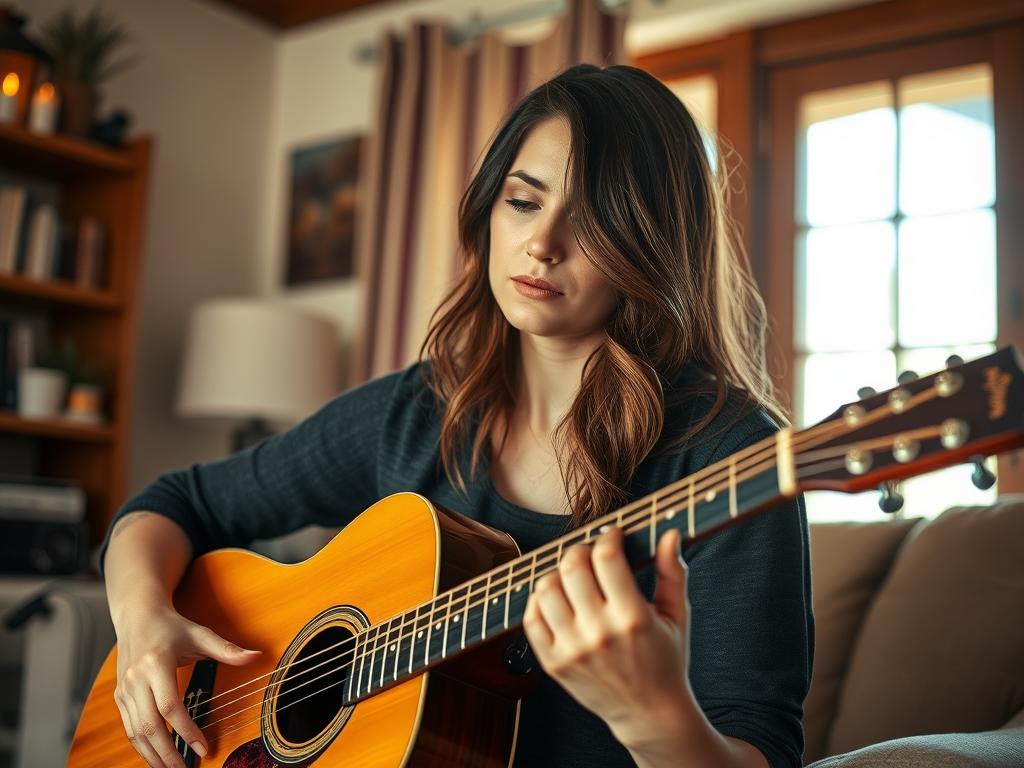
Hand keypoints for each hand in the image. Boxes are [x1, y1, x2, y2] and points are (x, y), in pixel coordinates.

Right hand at [113, 603, 261, 766]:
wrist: (137, 616)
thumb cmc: (171, 627)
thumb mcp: (200, 635)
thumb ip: (227, 649)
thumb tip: (257, 655)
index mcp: (156, 664)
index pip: (170, 706)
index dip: (187, 730)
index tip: (203, 747)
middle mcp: (136, 679)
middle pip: (149, 726)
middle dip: (167, 752)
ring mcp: (124, 689)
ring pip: (135, 732)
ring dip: (152, 755)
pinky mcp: (119, 696)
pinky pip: (128, 727)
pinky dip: (141, 746)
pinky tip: (156, 756)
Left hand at [522, 526, 693, 744]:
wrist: (649, 714)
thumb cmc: (666, 660)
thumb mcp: (676, 616)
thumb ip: (673, 573)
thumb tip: (670, 534)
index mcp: (633, 619)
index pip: (607, 559)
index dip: (608, 538)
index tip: (613, 535)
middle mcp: (599, 634)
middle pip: (572, 568)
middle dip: (580, 549)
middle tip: (590, 552)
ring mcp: (572, 651)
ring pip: (546, 590)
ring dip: (557, 572)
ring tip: (572, 575)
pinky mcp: (553, 664)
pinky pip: (531, 619)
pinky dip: (539, 600)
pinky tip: (557, 597)